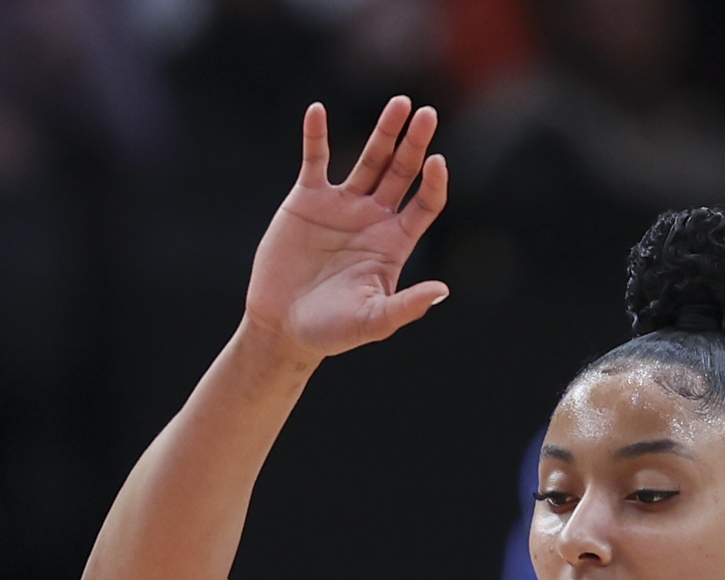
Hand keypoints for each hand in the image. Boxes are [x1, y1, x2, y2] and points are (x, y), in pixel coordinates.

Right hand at [246, 98, 450, 358]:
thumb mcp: (372, 321)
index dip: (434, 182)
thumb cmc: (330, 331)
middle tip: (427, 115)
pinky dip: (315, 135)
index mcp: (394, 242)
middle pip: (402, 171)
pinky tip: (317, 110)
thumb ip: (405, 306)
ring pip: (370, 159)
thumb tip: (442, 292)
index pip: (425, 203)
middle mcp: (373, 217)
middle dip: (415, 143)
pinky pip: (314, 160)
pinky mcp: (306, 200)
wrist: (281, 327)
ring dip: (385, 131)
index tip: (436, 162)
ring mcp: (341, 205)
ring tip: (400, 103)